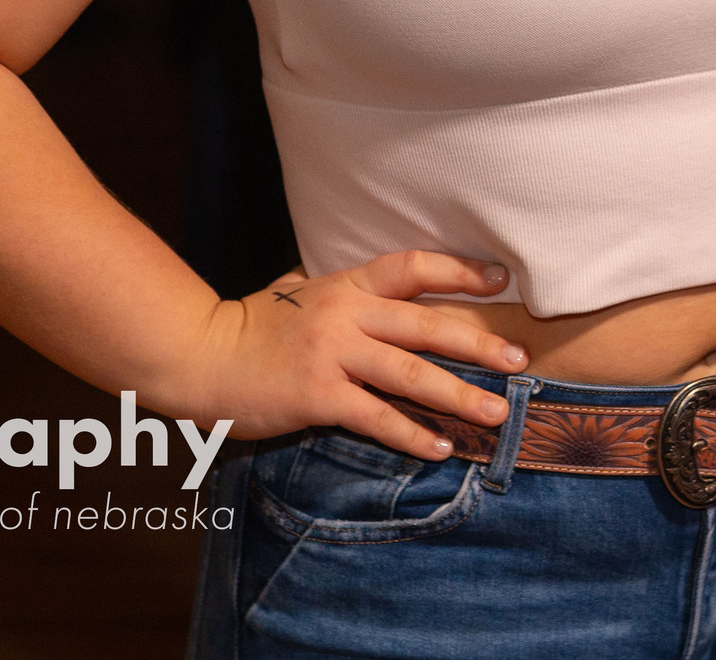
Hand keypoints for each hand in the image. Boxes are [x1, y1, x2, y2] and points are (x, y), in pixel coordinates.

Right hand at [163, 250, 529, 454]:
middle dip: (478, 343)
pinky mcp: (317, 395)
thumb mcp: (292, 295)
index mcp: (344, 286)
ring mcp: (332, 354)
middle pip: (426, 324)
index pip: (411, 267)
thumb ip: (324, 290)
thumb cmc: (245, 328)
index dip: (457, 271)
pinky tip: (440, 448)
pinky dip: (411, 434)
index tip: (499, 279)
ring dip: (458, 395)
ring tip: (496, 415)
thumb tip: (335, 284)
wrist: (197, 356)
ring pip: (410, 373)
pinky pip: (376, 417)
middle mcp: (345, 314)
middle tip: (518, 360)